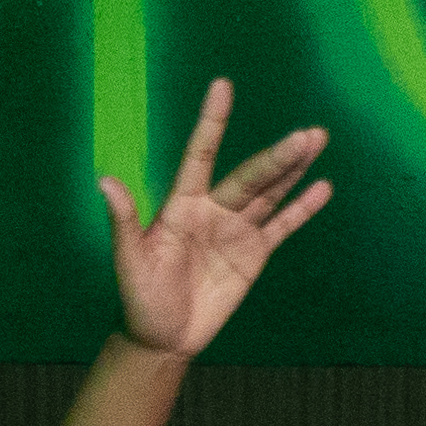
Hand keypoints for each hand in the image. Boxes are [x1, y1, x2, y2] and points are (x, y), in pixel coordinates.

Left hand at [104, 77, 334, 356]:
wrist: (163, 338)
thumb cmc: (139, 298)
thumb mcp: (129, 261)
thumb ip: (124, 221)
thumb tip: (104, 181)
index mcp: (182, 205)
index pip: (199, 155)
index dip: (212, 122)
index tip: (222, 87)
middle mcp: (212, 210)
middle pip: (250, 176)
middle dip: (279, 156)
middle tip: (307, 134)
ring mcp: (236, 231)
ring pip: (270, 193)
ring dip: (293, 168)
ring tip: (316, 139)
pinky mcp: (253, 255)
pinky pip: (282, 226)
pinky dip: (302, 208)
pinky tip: (321, 187)